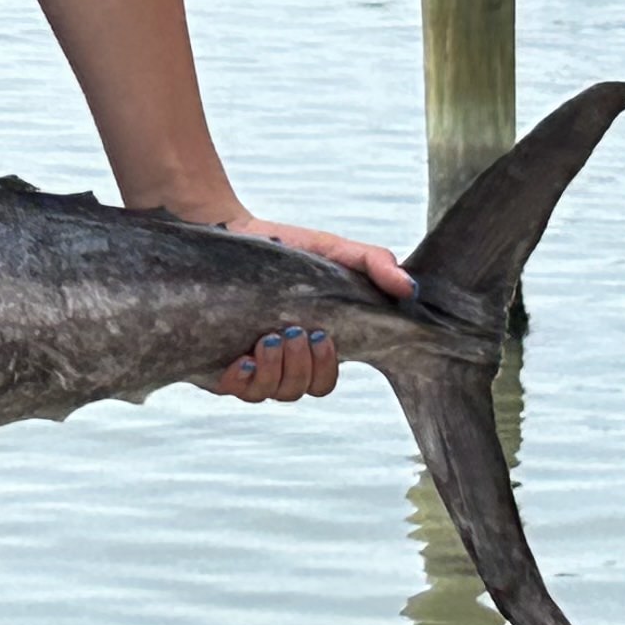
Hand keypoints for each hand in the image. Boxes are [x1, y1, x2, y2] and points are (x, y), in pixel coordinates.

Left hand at [168, 212, 411, 399]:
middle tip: (295, 332)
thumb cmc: (286, 247)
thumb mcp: (333, 250)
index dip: (325, 369)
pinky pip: (231, 389)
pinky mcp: (215, 359)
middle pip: (298, 391)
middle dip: (301, 368)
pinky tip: (243, 358)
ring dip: (273, 371)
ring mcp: (245, 362)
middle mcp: (276, 360)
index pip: (323, 380)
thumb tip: (409, 288)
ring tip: (268, 338)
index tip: (323, 336)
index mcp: (307, 345)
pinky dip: (241, 380)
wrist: (229, 230)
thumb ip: (373, 263)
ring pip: (266, 393)